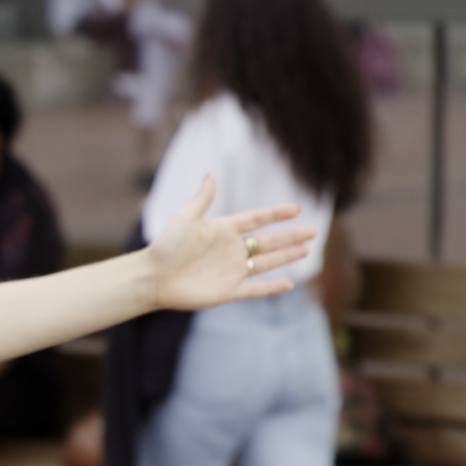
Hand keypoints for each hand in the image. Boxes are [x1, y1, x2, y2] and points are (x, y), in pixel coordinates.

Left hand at [145, 176, 314, 310]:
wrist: (152, 277)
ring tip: (307, 249)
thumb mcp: (185, 218)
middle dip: (290, 236)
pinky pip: (255, 288)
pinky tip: (289, 283)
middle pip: (268, 241)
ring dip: (286, 256)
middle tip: (314, 231)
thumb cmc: (165, 246)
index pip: (256, 219)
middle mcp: (230, 250)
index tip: (296, 209)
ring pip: (266, 262)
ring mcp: (231, 271)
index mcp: (222, 230)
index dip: (275, 214)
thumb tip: (210, 174)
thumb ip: (202, 198)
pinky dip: (272, 288)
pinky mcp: (228, 291)